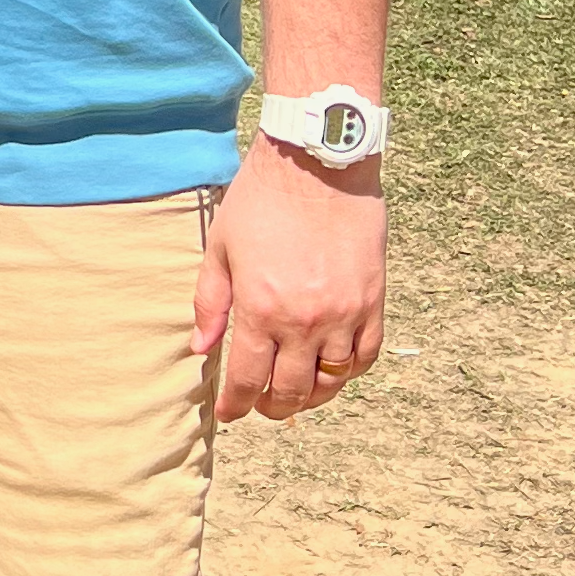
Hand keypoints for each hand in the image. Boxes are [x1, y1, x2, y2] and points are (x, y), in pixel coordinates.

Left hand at [193, 137, 385, 420]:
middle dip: (272, 407)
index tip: (230, 413)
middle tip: (262, 406)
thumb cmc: (262, 200)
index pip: (247, 379)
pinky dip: (350, 372)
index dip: (235, 405)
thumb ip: (210, 302)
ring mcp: (344, 314)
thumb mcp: (221, 248)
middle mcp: (305, 322)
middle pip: (291, 390)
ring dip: (312, 396)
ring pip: (332, 381)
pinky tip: (334, 369)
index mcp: (260, 309)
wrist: (318, 162)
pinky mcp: (373, 301)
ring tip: (297, 393)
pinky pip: (366, 356)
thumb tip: (201, 348)